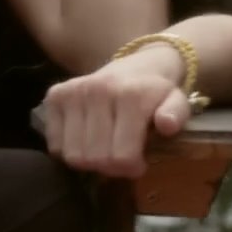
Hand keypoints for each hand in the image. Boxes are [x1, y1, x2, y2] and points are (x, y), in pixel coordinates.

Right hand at [40, 42, 193, 177]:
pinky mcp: (55, 95)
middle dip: (111, 167)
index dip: (131, 168)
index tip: (139, 164)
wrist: (141, 63)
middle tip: (122, 159)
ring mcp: (73, 92)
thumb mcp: (177, 101)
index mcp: (129, 95)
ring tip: (106, 149)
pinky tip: (87, 139)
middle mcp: (96, 90)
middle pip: (95, 158)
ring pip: (72, 155)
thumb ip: (177, 114)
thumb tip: (167, 125)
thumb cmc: (157, 91)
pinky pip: (55, 144)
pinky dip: (69, 149)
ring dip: (90, 161)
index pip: (121, 156)